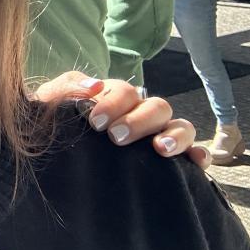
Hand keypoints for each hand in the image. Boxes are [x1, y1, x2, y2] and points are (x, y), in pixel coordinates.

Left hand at [33, 71, 207, 168]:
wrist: (50, 163)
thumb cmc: (55, 128)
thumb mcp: (53, 105)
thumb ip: (68, 88)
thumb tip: (95, 86)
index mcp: (116, 99)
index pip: (126, 92)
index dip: (114, 102)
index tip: (96, 122)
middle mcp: (141, 115)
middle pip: (157, 107)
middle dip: (139, 120)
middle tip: (116, 137)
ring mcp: (159, 136)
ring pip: (180, 126)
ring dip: (175, 135)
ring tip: (160, 149)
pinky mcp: (171, 162)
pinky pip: (194, 154)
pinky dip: (199, 155)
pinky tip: (195, 161)